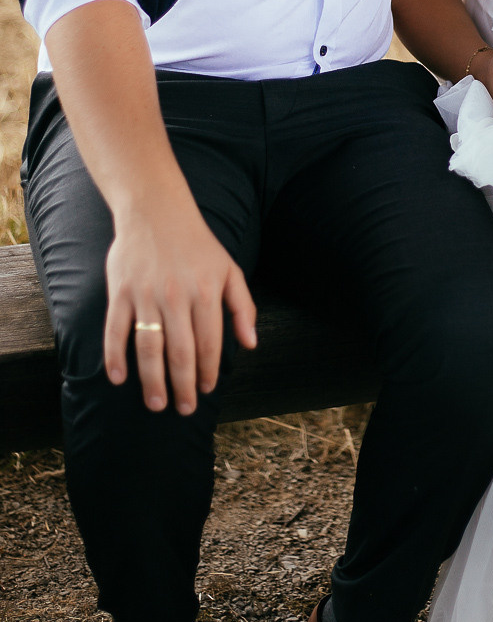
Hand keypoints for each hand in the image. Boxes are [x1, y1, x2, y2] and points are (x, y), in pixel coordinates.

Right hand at [103, 186, 256, 414]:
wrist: (157, 211)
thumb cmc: (198, 245)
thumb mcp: (230, 269)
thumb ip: (242, 307)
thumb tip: (250, 344)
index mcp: (206, 291)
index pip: (209, 343)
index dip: (209, 371)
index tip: (208, 390)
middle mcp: (177, 296)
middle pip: (180, 352)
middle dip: (183, 386)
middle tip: (184, 410)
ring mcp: (146, 295)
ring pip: (149, 347)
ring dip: (152, 380)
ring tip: (156, 404)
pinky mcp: (120, 292)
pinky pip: (115, 329)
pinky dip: (114, 355)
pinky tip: (117, 378)